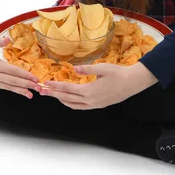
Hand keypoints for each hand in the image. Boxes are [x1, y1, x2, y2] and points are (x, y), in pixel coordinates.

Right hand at [0, 34, 41, 98]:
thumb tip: (7, 39)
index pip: (13, 71)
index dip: (25, 75)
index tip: (35, 78)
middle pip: (13, 81)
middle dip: (27, 85)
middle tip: (39, 88)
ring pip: (9, 87)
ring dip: (22, 91)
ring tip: (32, 95)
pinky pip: (5, 87)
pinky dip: (14, 90)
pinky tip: (23, 92)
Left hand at [40, 62, 157, 109]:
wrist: (132, 83)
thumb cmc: (119, 73)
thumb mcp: (102, 68)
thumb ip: (87, 69)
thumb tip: (74, 68)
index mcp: (90, 91)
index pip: (68, 89)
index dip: (55, 86)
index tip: (46, 83)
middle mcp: (90, 100)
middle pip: (67, 98)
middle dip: (53, 94)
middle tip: (42, 91)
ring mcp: (94, 104)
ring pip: (73, 105)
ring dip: (61, 100)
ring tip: (53, 95)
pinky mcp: (98, 105)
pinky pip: (81, 107)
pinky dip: (71, 104)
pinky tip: (68, 99)